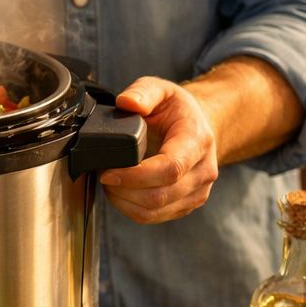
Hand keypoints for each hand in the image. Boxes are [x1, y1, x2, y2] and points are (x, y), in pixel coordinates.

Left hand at [99, 77, 219, 223]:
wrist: (199, 128)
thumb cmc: (177, 110)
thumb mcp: (162, 90)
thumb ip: (144, 92)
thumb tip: (127, 102)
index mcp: (197, 141)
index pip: (170, 168)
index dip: (135, 176)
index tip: (108, 172)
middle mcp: (203, 171)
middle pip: (159, 195)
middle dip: (123, 190)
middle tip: (102, 174)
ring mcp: (197, 192)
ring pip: (154, 211)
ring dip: (123, 201)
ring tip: (109, 182)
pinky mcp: (186, 205)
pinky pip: (154, 217)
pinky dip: (130, 208)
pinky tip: (120, 192)